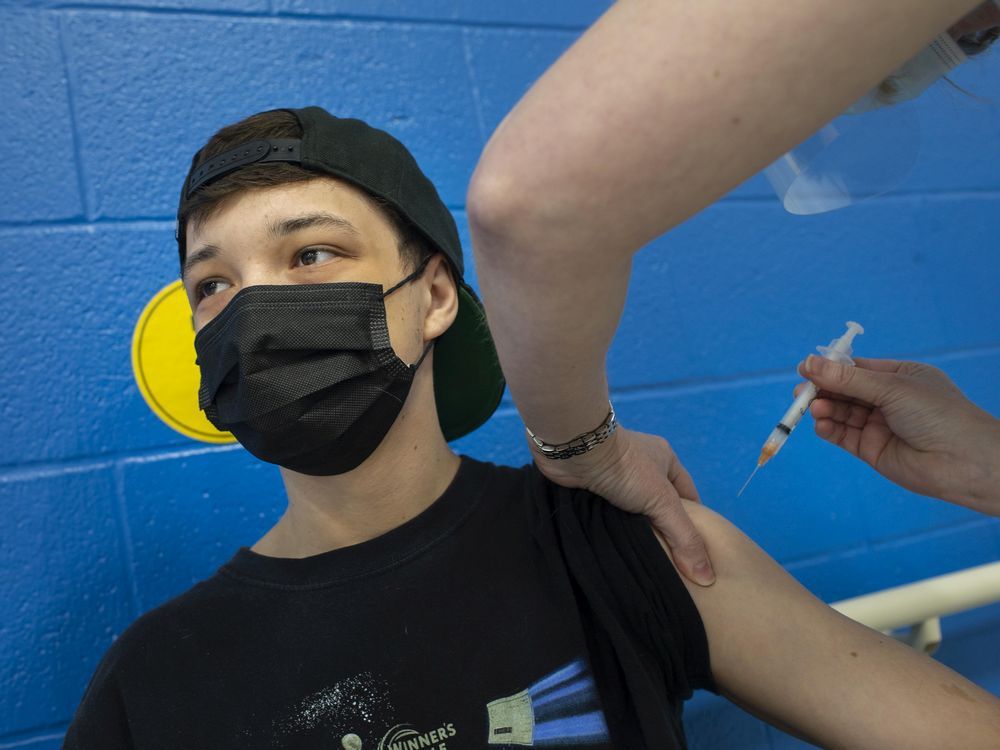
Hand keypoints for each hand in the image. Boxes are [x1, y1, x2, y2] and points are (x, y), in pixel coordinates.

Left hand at [525, 425, 715, 585]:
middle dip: (662, 532)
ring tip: (644, 563)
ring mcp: (616, 475)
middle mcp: (642, 464)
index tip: (695, 555)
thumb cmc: (625, 468)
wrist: (574, 450)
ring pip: (632, 511)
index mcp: (665, 459)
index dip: (694, 524)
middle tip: (670, 566)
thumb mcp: (663, 501)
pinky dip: (613, 527)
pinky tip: (617, 548)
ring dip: (635, 531)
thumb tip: (706, 576)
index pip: (687, 496)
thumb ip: (684, 536)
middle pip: (659, 505)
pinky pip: (610, 511)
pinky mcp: (594, 485)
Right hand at [796, 355, 999, 514]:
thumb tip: (809, 363)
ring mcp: (879, 425)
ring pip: (842, 412)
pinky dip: (829, 428)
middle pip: (845, 390)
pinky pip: (843, 435)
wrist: (963, 461)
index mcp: (900, 377)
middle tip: (800, 392)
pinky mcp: (872, 449)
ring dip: (824, 409)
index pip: (857, 368)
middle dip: (822, 390)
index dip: (830, 368)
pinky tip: (820, 424)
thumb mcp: (890, 387)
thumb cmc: (936, 414)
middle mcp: (888, 400)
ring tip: (813, 409)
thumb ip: (847, 379)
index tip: (805, 368)